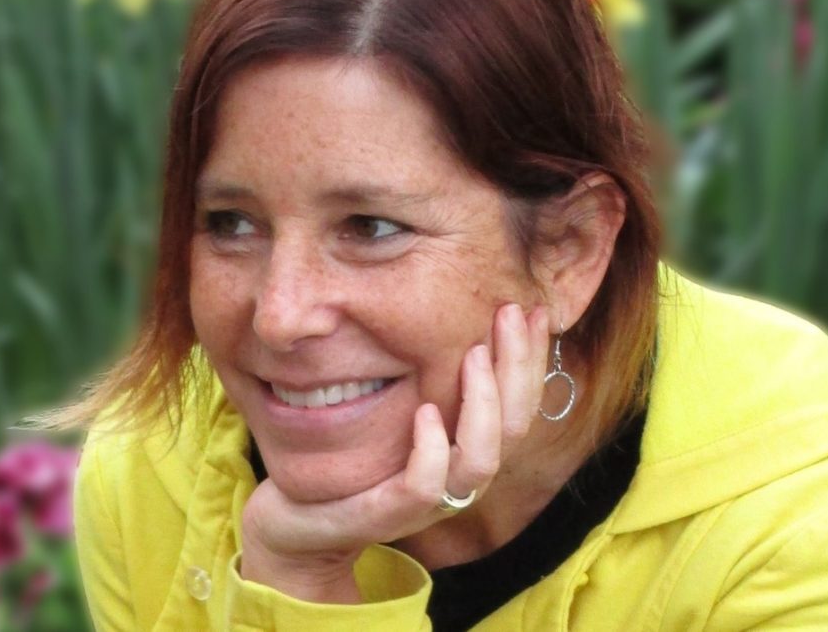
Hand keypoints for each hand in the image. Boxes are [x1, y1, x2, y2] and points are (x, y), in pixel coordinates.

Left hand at [239, 303, 549, 602]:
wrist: (294, 519)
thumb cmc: (352, 455)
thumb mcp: (397, 405)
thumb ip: (429, 374)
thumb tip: (451, 312)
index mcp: (469, 447)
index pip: (521, 402)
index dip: (533, 357)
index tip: (534, 309)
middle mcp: (461, 476)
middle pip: (516, 425)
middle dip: (519, 365)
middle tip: (510, 312)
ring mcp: (428, 501)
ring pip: (482, 459)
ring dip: (484, 402)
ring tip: (473, 353)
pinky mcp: (387, 515)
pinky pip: (425, 487)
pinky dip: (432, 448)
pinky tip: (424, 411)